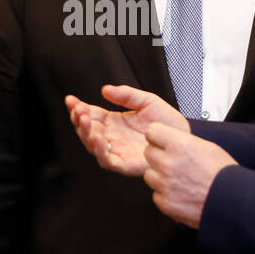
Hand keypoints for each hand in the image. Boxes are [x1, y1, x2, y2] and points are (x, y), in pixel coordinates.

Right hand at [65, 84, 187, 177]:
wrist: (183, 137)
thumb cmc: (167, 122)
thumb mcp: (146, 101)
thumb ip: (126, 95)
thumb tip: (105, 89)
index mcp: (115, 122)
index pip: (91, 115)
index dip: (79, 108)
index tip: (71, 100)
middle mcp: (113, 137)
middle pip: (88, 130)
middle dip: (79, 120)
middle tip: (77, 110)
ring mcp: (118, 151)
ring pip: (93, 146)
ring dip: (85, 133)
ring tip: (84, 120)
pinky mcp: (125, 164)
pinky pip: (108, 160)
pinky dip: (100, 150)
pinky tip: (98, 137)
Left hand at [143, 123, 237, 227]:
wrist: (232, 200)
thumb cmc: (223, 174)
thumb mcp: (206, 146)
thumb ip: (181, 142)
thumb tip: (167, 139)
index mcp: (179, 145)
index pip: (151, 131)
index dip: (158, 136)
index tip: (162, 140)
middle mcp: (168, 163)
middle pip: (148, 152)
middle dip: (158, 156)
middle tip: (174, 162)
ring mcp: (164, 184)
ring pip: (149, 174)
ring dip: (160, 176)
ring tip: (179, 179)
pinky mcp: (164, 202)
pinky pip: (156, 194)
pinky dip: (166, 194)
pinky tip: (181, 193)